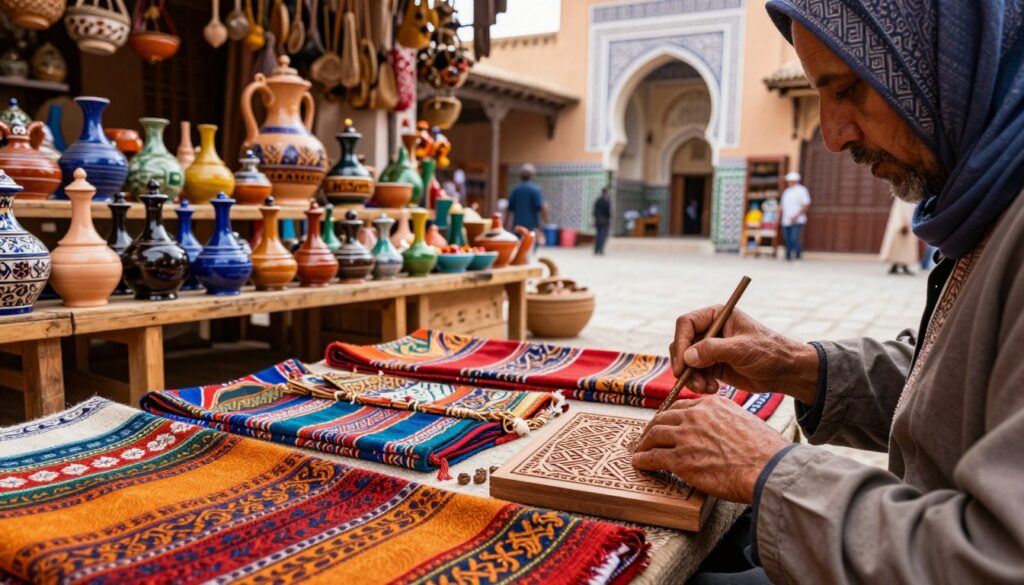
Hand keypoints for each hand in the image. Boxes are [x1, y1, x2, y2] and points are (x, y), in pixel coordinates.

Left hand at [632, 396, 789, 503]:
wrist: (767, 468)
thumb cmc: (764, 451)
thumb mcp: (744, 421)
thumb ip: (725, 421)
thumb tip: (720, 431)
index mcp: (712, 404)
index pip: (681, 406)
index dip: (670, 417)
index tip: (666, 425)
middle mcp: (695, 416)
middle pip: (663, 418)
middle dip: (653, 428)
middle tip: (648, 437)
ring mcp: (685, 436)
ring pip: (654, 435)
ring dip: (644, 444)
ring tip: (640, 450)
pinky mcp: (680, 459)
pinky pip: (653, 457)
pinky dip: (643, 460)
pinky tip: (640, 463)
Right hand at [670, 306, 819, 403]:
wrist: (784, 371)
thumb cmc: (769, 352)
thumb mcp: (742, 349)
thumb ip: (714, 350)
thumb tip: (687, 357)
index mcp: (716, 316)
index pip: (686, 324)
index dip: (680, 342)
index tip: (682, 363)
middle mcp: (710, 331)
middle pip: (682, 344)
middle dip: (684, 364)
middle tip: (690, 380)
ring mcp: (709, 349)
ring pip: (686, 362)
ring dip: (691, 377)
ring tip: (705, 388)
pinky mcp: (712, 365)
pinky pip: (694, 374)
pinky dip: (698, 383)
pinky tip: (713, 388)